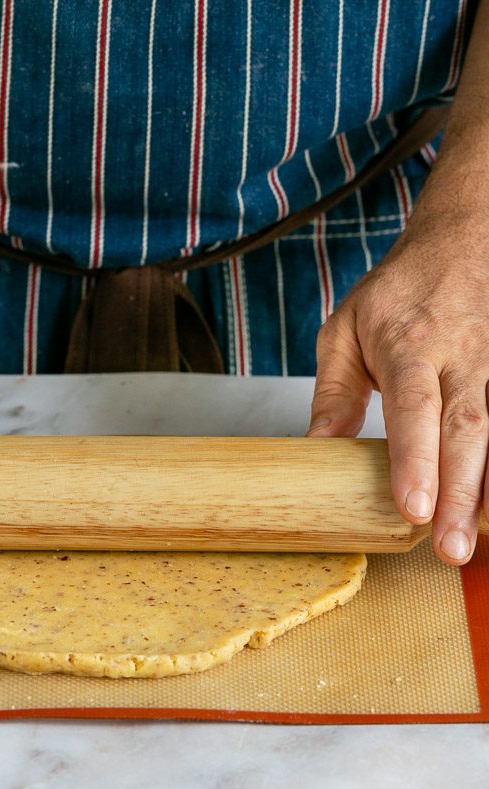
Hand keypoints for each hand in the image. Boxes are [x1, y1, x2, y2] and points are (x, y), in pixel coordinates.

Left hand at [307, 211, 488, 564]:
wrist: (463, 241)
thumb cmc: (399, 291)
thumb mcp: (346, 330)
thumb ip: (333, 392)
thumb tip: (316, 448)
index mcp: (410, 346)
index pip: (414, 409)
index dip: (415, 461)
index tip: (413, 507)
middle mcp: (462, 358)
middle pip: (466, 431)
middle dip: (461, 494)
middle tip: (450, 547)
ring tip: (480, 540)